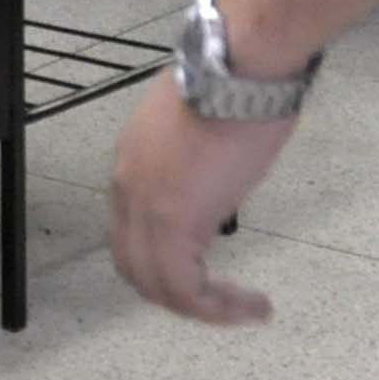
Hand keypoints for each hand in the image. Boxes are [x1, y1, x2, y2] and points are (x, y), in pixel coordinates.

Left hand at [106, 80, 294, 324]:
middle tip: (218, 302)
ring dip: (201, 307)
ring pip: (157, 283)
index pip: (131, 231)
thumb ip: (192, 165)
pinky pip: (186, 289)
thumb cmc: (235, 87)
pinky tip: (252, 306)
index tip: (204, 270)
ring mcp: (144, 207)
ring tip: (243, 310)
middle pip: (135, 264)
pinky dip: (216, 308)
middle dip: (174, 291)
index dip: (161, 260)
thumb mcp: (200, 132)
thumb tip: (211, 180)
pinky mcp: (173, 223)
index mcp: (131, 165)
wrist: (240, 69)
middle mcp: (126, 189)